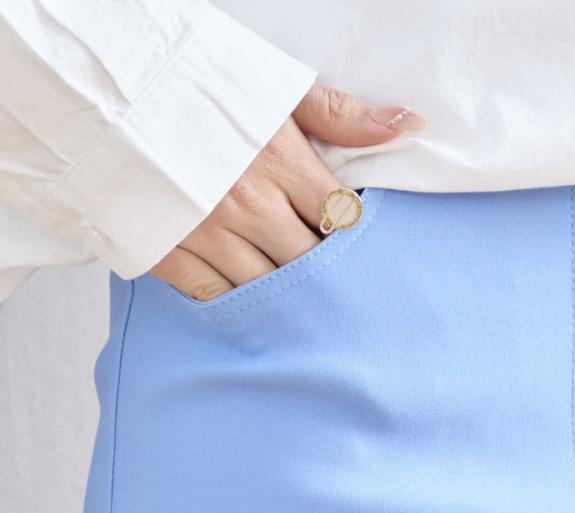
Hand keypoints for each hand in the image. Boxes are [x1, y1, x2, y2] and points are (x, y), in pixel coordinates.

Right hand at [149, 81, 425, 300]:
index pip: (340, 217)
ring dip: (288, 293)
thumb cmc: (189, 82)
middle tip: (336, 281)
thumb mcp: (270, 86)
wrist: (96, 88)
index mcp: (278, 160)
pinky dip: (237, 299)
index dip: (351, 233)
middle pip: (310, 261)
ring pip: (269, 286)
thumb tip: (408, 124)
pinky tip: (252, 300)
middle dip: (325, 270)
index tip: (352, 239)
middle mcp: (248, 203)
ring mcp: (206, 232)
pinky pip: (216, 295)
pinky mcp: (166, 252)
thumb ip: (340, 114)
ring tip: (303, 300)